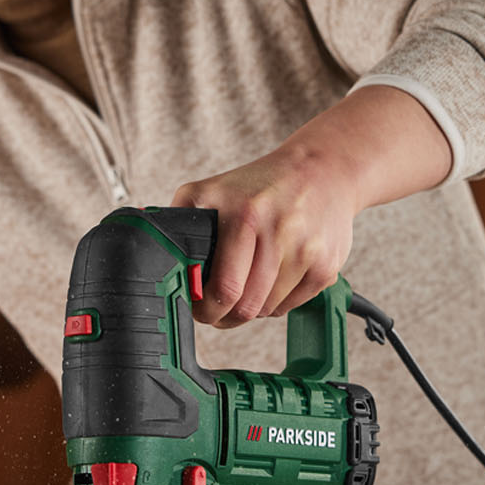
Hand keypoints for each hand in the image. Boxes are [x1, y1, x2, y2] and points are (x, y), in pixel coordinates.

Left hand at [169, 86, 450, 328]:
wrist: (322, 170)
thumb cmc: (261, 185)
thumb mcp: (211, 190)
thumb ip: (180, 221)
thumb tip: (157, 255)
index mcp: (246, 216)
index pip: (225, 289)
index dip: (207, 309)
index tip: (201, 308)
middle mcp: (279, 233)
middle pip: (247, 307)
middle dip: (226, 315)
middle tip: (219, 307)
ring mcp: (307, 252)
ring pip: (268, 311)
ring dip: (252, 307)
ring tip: (246, 284)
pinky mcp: (326, 267)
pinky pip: (290, 307)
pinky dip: (276, 302)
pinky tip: (272, 278)